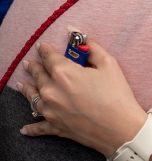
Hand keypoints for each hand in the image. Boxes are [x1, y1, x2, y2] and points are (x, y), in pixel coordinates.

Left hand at [17, 39, 147, 156]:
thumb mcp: (108, 63)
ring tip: (21, 85)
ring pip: (32, 98)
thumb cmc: (117, 94)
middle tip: (28, 63)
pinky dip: (31, 128)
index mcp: (64, 73)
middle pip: (38, 75)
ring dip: (26, 90)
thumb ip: (90, 46)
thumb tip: (74, 32)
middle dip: (33, 67)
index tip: (41, 46)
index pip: (49, 57)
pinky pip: (38, 127)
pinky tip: (24, 129)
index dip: (44, 50)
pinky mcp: (56, 127)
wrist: (121, 129)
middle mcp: (52, 91)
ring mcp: (51, 110)